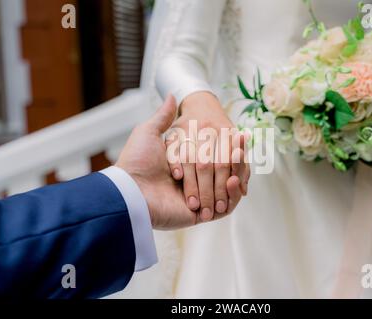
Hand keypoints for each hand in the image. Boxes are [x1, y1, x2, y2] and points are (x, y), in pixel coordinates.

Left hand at [116, 95, 244, 229]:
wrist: (129, 190)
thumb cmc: (137, 161)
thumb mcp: (149, 133)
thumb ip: (163, 117)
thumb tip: (172, 96)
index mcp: (182, 166)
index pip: (211, 155)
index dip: (226, 145)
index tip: (237, 133)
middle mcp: (190, 183)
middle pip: (222, 172)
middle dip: (235, 157)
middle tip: (242, 140)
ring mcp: (197, 200)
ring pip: (226, 188)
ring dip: (237, 172)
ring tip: (240, 156)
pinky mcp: (199, 216)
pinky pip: (224, 208)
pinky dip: (232, 195)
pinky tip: (234, 179)